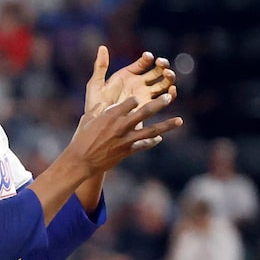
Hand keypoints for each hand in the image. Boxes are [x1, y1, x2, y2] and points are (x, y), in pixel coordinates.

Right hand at [68, 45, 180, 175]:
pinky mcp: (127, 151)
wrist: (80, 162)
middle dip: (159, 104)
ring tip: (180, 120)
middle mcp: (121, 125)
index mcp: (110, 115)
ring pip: (151, 130)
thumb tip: (104, 101)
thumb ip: (98, 109)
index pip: (130, 102)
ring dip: (166, 125)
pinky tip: (159, 138)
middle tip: (169, 97)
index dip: (135, 100)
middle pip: (145, 111)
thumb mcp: (87, 119)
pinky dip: (152, 141)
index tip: (137, 99)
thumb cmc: (81, 139)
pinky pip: (144, 145)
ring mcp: (126, 139)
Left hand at [84, 45, 175, 120]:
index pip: (144, 63)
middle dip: (162, 65)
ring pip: (163, 83)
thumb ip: (100, 66)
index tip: (148, 57)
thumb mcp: (96, 84)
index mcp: (128, 75)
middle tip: (161, 63)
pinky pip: (165, 99)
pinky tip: (171, 90)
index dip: (148, 59)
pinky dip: (171, 93)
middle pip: (157, 71)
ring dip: (169, 77)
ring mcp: (146, 94)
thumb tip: (102, 47)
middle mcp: (139, 84)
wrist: (99, 124)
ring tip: (167, 74)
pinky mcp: (149, 106)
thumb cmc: (95, 105)